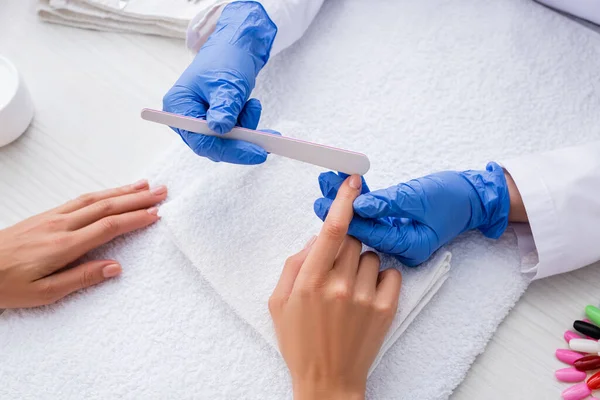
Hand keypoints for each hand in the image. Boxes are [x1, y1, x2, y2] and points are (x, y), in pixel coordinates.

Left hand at [0, 180, 166, 307]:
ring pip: (94, 199)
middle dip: (137, 198)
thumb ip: (81, 278)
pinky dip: (101, 193)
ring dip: (122, 191)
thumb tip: (115, 267)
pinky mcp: (45, 216)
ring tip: (144, 185)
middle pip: (106, 206)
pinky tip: (111, 193)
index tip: (156, 214)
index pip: (108, 227)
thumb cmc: (5, 284)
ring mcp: (52, 217)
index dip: (135, 219)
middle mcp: (61, 225)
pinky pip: (80, 199)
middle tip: (161, 191)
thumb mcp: (43, 293)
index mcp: (64, 245)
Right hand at [163, 2, 277, 163]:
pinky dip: (246, 124)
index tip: (257, 153)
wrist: (234, 46)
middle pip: (213, 145)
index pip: (202, 141)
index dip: (230, 150)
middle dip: (241, 142)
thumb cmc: (225, 59)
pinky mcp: (214, 121)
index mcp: (178, 107)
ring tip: (253, 105)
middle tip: (268, 141)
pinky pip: (232, 134)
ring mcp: (200, 121)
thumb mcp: (227, 83)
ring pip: (226, 141)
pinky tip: (252, 106)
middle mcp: (185, 118)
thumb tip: (220, 129)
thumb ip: (224, 107)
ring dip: (245, 128)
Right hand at [269, 175, 402, 399]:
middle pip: (352, 238)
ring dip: (360, 263)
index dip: (343, 201)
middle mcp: (340, 286)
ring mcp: (365, 298)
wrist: (328, 380)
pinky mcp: (386, 309)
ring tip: (349, 288)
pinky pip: (389, 273)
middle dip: (344, 242)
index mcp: (310, 281)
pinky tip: (366, 294)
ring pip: (370, 255)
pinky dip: (379, 277)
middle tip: (335, 265)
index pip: (331, 230)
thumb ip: (294, 263)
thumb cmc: (299, 342)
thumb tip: (317, 238)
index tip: (353, 181)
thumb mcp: (278, 302)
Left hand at [313, 163, 510, 265]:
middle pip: (362, 227)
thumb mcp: (419, 197)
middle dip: (339, 207)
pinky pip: (374, 214)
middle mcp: (400, 246)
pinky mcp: (397, 225)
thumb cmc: (452, 196)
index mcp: (409, 246)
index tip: (323, 200)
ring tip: (326, 181)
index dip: (343, 216)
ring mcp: (398, 236)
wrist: (474, 197)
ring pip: (365, 219)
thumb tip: (357, 204)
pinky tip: (345, 185)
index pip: (369, 232)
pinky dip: (361, 199)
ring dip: (346, 201)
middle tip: (321, 185)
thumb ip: (388, 203)